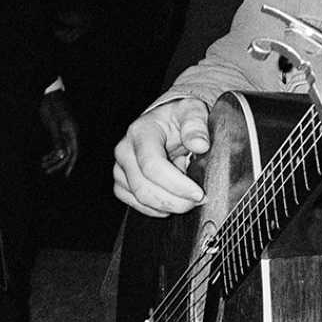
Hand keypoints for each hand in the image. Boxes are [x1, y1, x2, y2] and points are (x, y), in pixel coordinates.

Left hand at [38, 90, 79, 177]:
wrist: (50, 95)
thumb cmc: (52, 108)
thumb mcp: (53, 124)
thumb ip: (58, 140)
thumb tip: (62, 155)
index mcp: (72, 132)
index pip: (74, 152)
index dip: (71, 164)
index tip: (66, 174)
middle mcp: (71, 133)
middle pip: (67, 153)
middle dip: (58, 163)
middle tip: (47, 171)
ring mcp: (65, 132)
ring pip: (62, 150)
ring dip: (53, 159)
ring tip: (43, 166)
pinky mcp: (59, 131)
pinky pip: (58, 145)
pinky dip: (52, 152)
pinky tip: (44, 158)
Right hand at [112, 97, 211, 216]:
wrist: (166, 123)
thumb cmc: (178, 118)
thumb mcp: (192, 112)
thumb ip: (196, 126)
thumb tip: (200, 144)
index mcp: (141, 132)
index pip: (152, 166)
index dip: (176, 184)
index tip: (198, 193)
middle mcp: (125, 151)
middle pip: (144, 188)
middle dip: (175, 201)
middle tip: (199, 200)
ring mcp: (121, 168)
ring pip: (140, 199)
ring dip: (169, 205)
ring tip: (188, 197)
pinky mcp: (122, 183)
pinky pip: (135, 204)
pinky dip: (157, 209)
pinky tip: (174, 200)